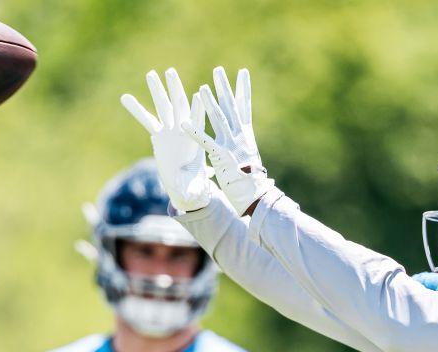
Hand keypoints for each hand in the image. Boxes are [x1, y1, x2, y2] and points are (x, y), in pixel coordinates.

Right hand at [121, 68, 211, 212]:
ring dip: (157, 91)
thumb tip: (188, 196)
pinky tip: (125, 97)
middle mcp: (183, 131)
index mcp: (195, 141)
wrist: (186, 185)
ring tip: (150, 74)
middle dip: (174, 90)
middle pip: (179, 107)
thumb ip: (189, 189)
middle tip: (170, 72)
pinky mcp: (159, 135)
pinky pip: (147, 119)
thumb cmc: (194, 186)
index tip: (198, 96)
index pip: (197, 123)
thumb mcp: (192, 189)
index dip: (197, 111)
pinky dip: (136, 109)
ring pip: (163, 108)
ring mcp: (170, 131)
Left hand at [183, 66, 275, 215]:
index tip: (243, 73)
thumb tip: (244, 137)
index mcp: (246, 134)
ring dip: (210, 103)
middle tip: (219, 70)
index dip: (243, 89)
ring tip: (201, 88)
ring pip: (219, 119)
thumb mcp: (247, 156)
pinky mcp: (221, 156)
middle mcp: (240, 135)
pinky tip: (184, 123)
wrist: (254, 195)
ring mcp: (231, 144)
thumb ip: (242, 143)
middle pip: (231, 106)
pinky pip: (205, 142)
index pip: (244, 107)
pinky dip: (194, 133)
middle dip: (225, 87)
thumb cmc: (249, 179)